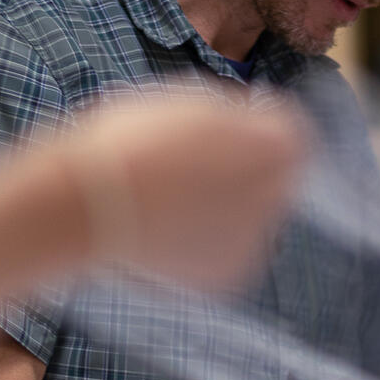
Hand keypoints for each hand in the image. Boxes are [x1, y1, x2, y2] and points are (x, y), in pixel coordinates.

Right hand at [60, 92, 306, 289]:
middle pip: (277, 178)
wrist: (88, 204)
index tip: (226, 129)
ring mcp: (255, 241)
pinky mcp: (228, 276)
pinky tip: (168, 227)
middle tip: (192, 166)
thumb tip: (254, 128)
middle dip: (248, 170)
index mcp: (275, 146)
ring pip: (253, 218)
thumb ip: (237, 117)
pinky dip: (206, 240)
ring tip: (172, 198)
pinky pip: (227, 249)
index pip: (291, 133)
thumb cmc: (130, 142)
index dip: (257, 127)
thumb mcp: (190, 103)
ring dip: (227, 207)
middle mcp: (278, 196)